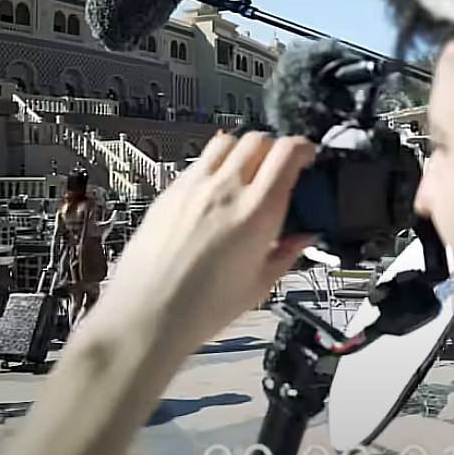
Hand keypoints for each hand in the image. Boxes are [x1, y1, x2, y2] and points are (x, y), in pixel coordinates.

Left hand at [100, 131, 315, 346]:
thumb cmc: (198, 309)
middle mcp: (225, 191)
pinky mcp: (170, 192)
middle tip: (280, 168)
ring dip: (244, 150)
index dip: (304, 149)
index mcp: (257, 213)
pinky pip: (199, 162)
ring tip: (248, 173)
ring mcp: (194, 187)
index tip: (307, 157)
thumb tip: (299, 239)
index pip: (288, 153)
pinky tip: (217, 192)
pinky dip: (215, 166)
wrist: (147, 315)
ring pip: (227, 141)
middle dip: (276, 148)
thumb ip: (285, 254)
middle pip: (258, 139)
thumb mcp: (259, 285)